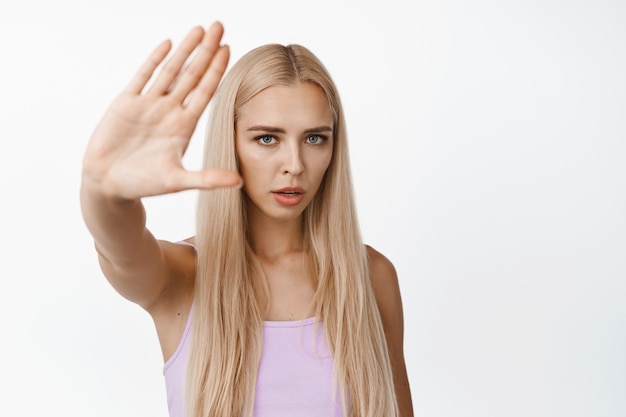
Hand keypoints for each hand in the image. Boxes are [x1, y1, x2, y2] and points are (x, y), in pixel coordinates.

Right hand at [82, 21, 240, 199]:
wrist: (108, 184)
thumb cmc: (143, 185)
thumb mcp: (177, 181)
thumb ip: (207, 179)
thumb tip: (238, 182)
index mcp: (184, 126)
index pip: (205, 91)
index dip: (216, 70)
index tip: (228, 49)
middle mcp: (170, 111)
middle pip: (192, 74)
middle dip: (206, 51)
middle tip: (220, 26)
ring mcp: (149, 105)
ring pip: (170, 70)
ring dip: (185, 49)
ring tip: (200, 29)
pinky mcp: (126, 102)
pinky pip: (143, 76)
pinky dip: (155, 59)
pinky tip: (168, 44)